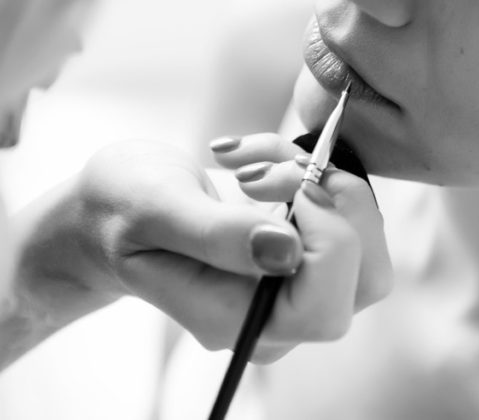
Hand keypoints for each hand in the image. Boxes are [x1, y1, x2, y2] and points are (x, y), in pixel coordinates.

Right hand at [16, 137, 389, 364]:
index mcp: (235, 321)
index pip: (323, 308)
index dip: (327, 241)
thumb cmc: (119, 212)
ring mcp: (292, 287)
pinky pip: (343, 214)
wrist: (113, 212)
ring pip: (365, 243)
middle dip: (337, 204)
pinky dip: (312, 171)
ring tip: (256, 159)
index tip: (286, 183)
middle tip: (274, 166)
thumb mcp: (152, 209)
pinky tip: (256, 158)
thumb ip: (216, 233)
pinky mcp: (305, 255)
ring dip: (324, 181)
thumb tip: (290, 251)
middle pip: (364, 279)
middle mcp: (274, 317)